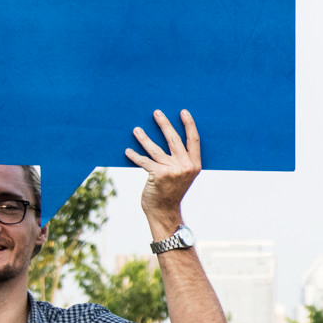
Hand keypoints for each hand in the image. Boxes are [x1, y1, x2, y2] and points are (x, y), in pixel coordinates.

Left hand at [127, 109, 202, 231]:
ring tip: (136, 129)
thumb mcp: (183, 175)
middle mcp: (185, 166)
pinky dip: (134, 156)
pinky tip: (127, 151)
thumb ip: (181, 160)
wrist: (164, 210)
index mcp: (195, 165)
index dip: (189, 124)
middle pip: (174, 139)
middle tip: (156, 112)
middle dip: (164, 124)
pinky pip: (144, 161)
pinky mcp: (158, 175)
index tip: (183, 112)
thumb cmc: (171, 191)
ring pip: (155, 149)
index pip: (194, 140)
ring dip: (144, 138)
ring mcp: (172, 170)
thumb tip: (171, 137)